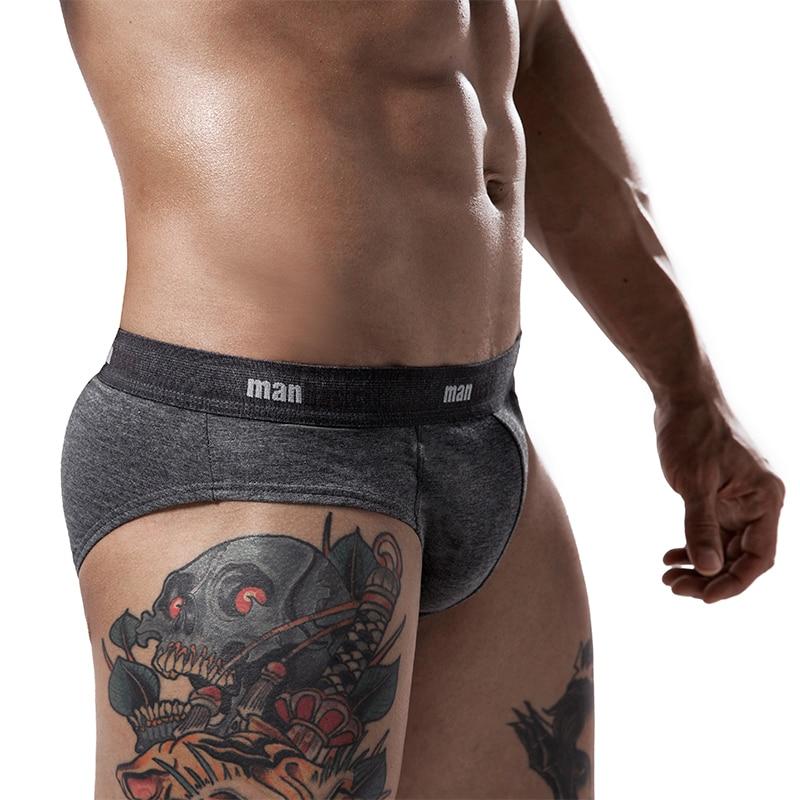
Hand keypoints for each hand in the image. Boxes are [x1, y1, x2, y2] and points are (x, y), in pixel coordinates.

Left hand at [654, 396, 784, 601]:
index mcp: (765, 499)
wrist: (682, 396)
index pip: (758, 557)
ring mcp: (739, 498)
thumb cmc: (693, 431)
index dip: (733, 582)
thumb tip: (708, 569)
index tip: (703, 597)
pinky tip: (670, 555)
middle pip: (740, 556)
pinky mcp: (719, 493)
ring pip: (724, 546)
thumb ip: (701, 525)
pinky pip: (712, 530)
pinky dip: (693, 544)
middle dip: (709, 576)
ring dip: (699, 564)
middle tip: (673, 586)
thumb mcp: (694, 481)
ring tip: (667, 576)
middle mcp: (758, 502)